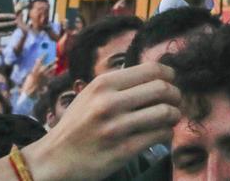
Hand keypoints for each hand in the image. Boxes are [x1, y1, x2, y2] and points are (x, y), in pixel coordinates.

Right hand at [18, 63, 181, 180]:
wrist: (54, 159)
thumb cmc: (76, 125)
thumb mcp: (90, 94)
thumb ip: (119, 84)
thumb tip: (157, 75)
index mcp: (103, 84)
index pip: (151, 69)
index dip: (169, 74)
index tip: (171, 81)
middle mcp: (110, 102)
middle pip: (163, 89)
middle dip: (176, 95)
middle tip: (175, 101)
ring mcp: (117, 127)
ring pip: (166, 112)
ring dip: (175, 114)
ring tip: (171, 118)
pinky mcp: (123, 150)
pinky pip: (161, 135)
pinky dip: (167, 133)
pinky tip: (161, 133)